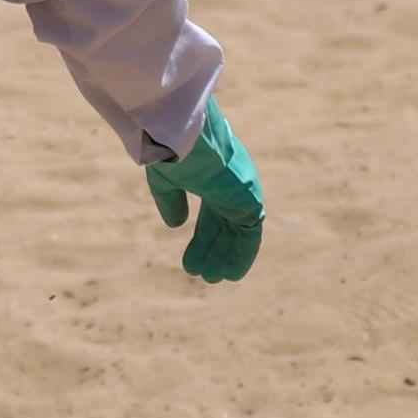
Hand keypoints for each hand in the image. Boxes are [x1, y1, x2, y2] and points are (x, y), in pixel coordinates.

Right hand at [143, 99, 263, 284]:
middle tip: (199, 273)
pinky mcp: (250, 201)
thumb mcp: (166, 180)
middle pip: (223, 224)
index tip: (190, 260)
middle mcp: (231, 185)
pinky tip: (231, 273)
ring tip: (211, 278)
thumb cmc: (173, 153)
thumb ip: (171, 201)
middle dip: (211, 248)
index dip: (202, 237)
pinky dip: (242, 254)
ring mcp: (242, 193)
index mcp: (213, 176)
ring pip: (237, 232)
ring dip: (226, 256)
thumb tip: (176, 225)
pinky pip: (251, 235)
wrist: (186, 138)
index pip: (211, 212)